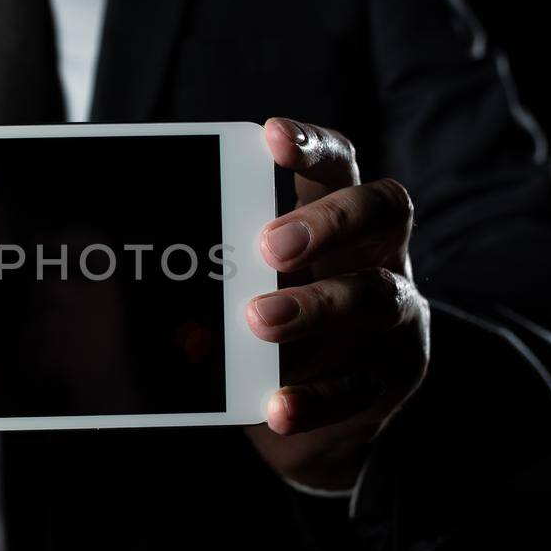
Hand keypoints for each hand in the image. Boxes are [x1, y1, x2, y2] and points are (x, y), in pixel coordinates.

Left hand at [244, 117, 429, 491]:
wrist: (310, 415)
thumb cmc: (272, 325)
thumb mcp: (250, 286)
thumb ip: (222, 266)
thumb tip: (153, 254)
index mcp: (342, 217)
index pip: (340, 163)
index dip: (312, 146)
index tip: (271, 136)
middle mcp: (381, 254)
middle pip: (382, 211)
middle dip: (327, 221)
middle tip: (268, 245)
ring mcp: (398, 314)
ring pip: (378, 295)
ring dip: (317, 305)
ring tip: (259, 320)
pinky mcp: (393, 375)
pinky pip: (362, 384)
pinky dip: (316, 396)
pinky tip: (277, 406)